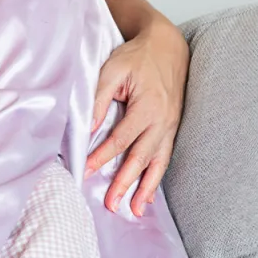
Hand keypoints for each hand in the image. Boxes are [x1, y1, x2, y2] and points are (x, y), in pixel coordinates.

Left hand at [85, 18, 188, 214]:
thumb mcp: (113, 70)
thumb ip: (99, 99)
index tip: (85, 171)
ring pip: (157, 163)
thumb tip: (88, 128)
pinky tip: (148, 195)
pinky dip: (156, 177)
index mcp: (147, 106)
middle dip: (125, 183)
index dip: (102, 157)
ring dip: (145, 188)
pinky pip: (164, 157)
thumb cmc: (137, 57)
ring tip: (134, 210)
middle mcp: (162, 121)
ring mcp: (170, 127)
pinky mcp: (172, 128)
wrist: (169, 46)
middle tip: (110, 205)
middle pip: (141, 158)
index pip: (121, 139)